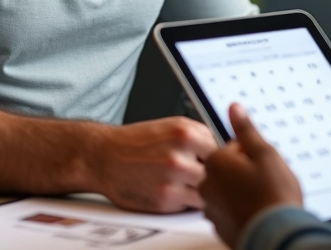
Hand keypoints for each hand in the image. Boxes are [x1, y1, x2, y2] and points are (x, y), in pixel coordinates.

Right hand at [87, 116, 216, 212]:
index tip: (221, 160)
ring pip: (208, 190)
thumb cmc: (137, 142)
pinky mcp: (165, 200)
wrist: (104, 157)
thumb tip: (226, 145)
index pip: (224, 148)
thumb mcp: (171, 125)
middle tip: (205, 173)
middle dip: (216, 174)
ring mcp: (172, 179)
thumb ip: (199, 135)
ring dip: (205, 189)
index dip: (224, 156)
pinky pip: (193, 205)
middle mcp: (179, 155)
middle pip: (219, 172)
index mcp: (185, 132)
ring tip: (191, 182)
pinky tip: (180, 190)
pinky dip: (191, 201)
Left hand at [201, 104, 302, 247]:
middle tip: (266, 181)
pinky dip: (241, 210)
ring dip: (243, 191)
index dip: (254, 154)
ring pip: (229, 190)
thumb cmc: (273, 196)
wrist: (276, 236)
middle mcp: (207, 185)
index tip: (264, 165)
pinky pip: (230, 210)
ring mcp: (212, 207)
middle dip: (247, 172)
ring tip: (263, 198)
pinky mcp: (219, 226)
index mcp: (216, 162)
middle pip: (229, 168)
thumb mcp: (264, 153)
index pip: (234, 147)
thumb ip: (246, 129)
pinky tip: (257, 212)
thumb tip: (234, 108)